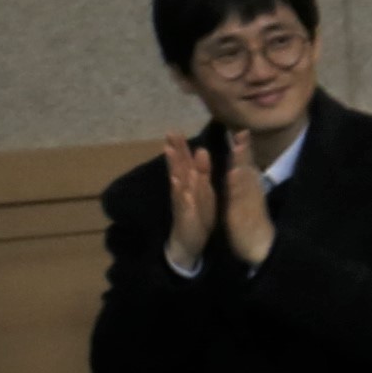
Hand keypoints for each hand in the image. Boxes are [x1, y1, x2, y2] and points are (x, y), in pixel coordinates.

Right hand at [157, 132, 216, 266]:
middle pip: (177, 168)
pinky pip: (183, 204)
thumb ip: (200, 173)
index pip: (183, 162)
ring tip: (169, 151)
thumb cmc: (196, 214)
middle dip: (174, 151)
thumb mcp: (202, 192)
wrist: (188, 242)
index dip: (179, 147)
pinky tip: (179, 185)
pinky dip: (182, 195)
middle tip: (169, 133)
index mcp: (189, 184)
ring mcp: (182, 203)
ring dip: (175, 167)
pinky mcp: (185, 216)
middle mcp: (182, 191)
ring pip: (178, 182)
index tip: (174, 130)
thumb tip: (200, 152)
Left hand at [212, 130, 276, 270]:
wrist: (258, 247)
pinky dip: (238, 185)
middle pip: (248, 168)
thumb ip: (245, 185)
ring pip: (245, 180)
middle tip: (242, 132)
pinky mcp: (243, 214)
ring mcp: (249, 203)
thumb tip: (242, 170)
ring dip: (243, 163)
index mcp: (248, 189)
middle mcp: (251, 192)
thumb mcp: (247, 201)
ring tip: (240, 147)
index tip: (241, 131)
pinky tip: (234, 174)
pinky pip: (240, 198)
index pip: (246, 166)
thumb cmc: (251, 223)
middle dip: (244, 151)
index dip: (244, 149)